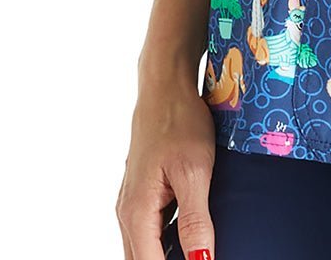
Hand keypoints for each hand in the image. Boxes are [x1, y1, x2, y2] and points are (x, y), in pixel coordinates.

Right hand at [116, 76, 215, 259]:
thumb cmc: (179, 121)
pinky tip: (190, 237)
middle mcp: (128, 213)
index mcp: (137, 213)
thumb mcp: (195, 171)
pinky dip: (167, 242)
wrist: (166, 86)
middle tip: (202, 256)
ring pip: (145, 249)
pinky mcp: (143, 194)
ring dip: (167, 256)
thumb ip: (195, 221)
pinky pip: (151, 232)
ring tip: (198, 249)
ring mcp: (133, 203)